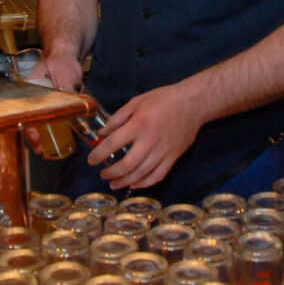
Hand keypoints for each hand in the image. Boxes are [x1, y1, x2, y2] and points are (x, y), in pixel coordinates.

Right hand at [21, 55, 83, 154]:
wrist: (66, 59)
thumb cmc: (62, 63)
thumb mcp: (66, 74)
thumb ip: (67, 87)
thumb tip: (70, 101)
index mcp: (30, 86)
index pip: (25, 109)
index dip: (30, 126)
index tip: (36, 138)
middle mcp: (31, 95)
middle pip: (27, 118)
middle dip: (32, 136)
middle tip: (40, 149)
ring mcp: (37, 101)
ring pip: (33, 121)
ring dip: (38, 136)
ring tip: (43, 149)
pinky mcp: (46, 105)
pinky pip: (43, 120)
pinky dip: (45, 130)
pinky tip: (50, 140)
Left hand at [88, 83, 204, 190]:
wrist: (192, 104)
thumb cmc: (163, 99)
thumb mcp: (137, 102)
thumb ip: (118, 118)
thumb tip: (102, 133)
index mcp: (138, 124)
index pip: (113, 143)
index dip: (99, 154)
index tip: (91, 160)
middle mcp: (150, 141)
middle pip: (127, 164)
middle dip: (112, 173)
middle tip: (103, 174)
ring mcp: (163, 151)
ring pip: (142, 173)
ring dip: (125, 181)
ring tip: (114, 184)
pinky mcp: (173, 157)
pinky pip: (158, 175)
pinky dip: (145, 183)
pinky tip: (135, 184)